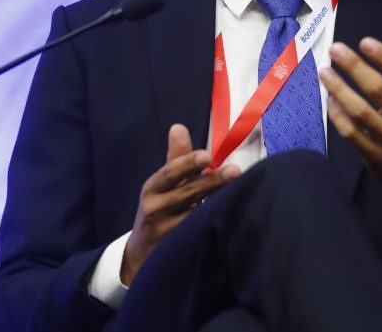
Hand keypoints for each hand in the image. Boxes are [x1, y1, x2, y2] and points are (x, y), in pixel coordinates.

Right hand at [120, 124, 239, 285]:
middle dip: (212, 182)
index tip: (207, 156)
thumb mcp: (161, 185)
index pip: (169, 173)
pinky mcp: (177, 249)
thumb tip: (179, 127)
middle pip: (187, 193)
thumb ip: (176, 159)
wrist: (140, 255)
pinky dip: (215, 226)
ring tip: (241, 193)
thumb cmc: (158, 211)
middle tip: (235, 171)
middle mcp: (155, 209)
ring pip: (196, 216)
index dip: (187, 164)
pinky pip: (200, 235)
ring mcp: (166, 231)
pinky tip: (233, 218)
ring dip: (218, 204)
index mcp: (152, 188)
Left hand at [319, 37, 381, 198]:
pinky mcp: (374, 157)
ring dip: (340, 89)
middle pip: (379, 91)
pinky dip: (338, 116)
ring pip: (361, 112)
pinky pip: (352, 134)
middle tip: (337, 49)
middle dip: (355, 68)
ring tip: (326, 71)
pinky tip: (330, 99)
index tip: (365, 42)